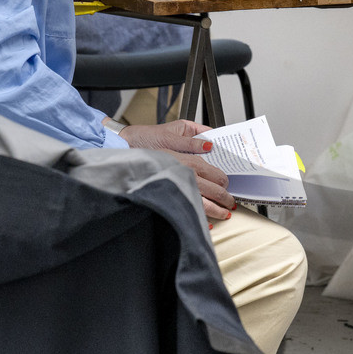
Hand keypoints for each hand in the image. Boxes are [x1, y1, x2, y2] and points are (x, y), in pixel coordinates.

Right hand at [119, 119, 234, 218]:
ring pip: (200, 202)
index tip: (228, 184)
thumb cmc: (146, 139)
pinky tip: (205, 224)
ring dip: (215, 210)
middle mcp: (182, 174)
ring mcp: (174, 186)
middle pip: (210, 189)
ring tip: (224, 214)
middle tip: (230, 202)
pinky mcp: (164, 194)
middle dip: (223, 197)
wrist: (121, 148)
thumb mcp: (173, 130)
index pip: (213, 172)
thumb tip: (211, 144)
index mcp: (186, 158)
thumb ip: (194, 138)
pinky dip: (196, 217)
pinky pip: (184, 207)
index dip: (223, 180)